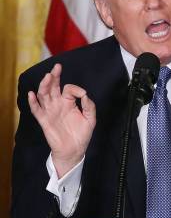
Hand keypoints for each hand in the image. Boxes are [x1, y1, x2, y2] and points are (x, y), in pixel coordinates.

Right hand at [27, 63, 95, 177]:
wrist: (74, 150)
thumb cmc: (82, 134)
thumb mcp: (90, 119)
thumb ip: (89, 106)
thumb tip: (85, 95)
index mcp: (69, 102)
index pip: (68, 89)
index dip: (75, 89)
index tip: (82, 95)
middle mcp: (58, 104)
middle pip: (53, 87)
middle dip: (54, 77)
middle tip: (56, 67)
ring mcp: (50, 111)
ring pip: (44, 96)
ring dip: (44, 86)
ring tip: (47, 77)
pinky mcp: (44, 120)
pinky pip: (37, 110)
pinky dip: (33, 102)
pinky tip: (31, 94)